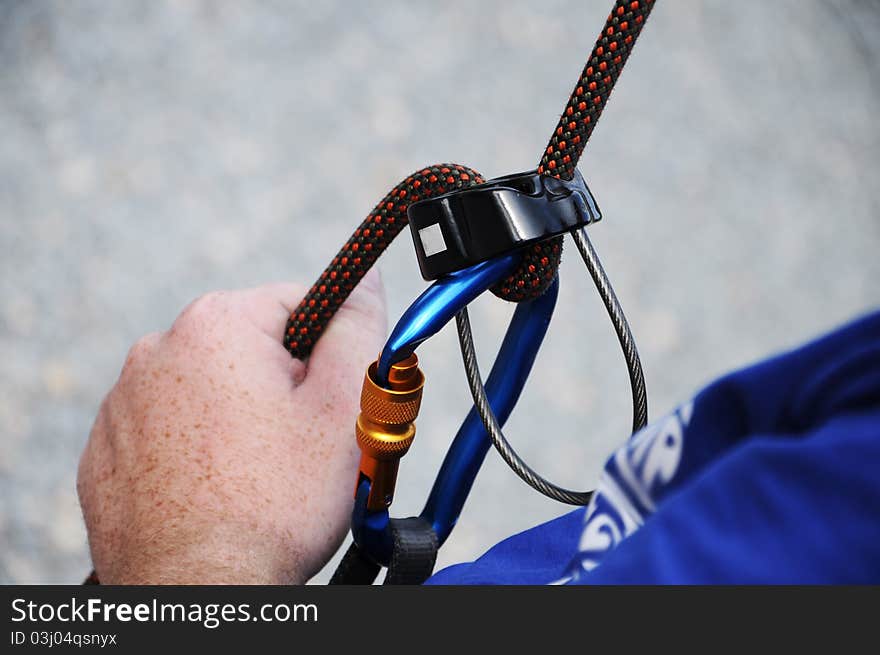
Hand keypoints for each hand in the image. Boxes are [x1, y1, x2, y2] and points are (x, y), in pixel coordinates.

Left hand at [77, 270, 386, 583]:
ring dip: (237, 418)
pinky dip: (195, 451)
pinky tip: (217, 489)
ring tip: (258, 476)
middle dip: (282, 387)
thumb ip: (357, 327)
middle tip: (301, 446)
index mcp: (215, 325)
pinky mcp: (106, 453)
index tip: (333, 399)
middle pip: (250, 349)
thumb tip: (363, 281)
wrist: (199, 591)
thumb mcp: (343, 405)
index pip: (296, 304)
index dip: (328, 352)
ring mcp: (121, 404)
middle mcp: (155, 352)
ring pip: (208, 391)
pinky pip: (167, 432)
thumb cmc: (275, 503)